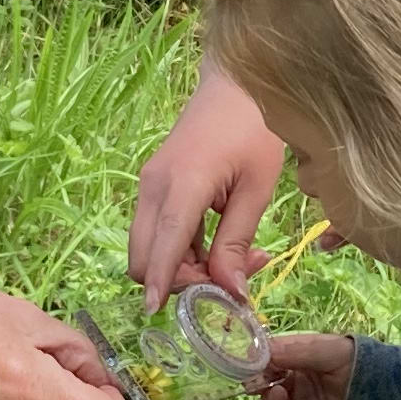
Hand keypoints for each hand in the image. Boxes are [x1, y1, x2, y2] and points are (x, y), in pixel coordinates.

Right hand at [129, 66, 286, 305]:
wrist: (234, 84)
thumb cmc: (254, 129)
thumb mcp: (257, 189)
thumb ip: (238, 242)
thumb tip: (231, 293)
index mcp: (182, 185)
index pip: (162, 248)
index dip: (161, 285)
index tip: (159, 315)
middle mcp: (154, 188)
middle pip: (144, 258)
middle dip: (181, 282)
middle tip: (231, 281)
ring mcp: (149, 186)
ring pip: (151, 249)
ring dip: (185, 267)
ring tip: (240, 260)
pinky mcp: (155, 187)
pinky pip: (159, 233)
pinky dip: (183, 250)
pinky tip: (222, 244)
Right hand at [254, 329, 354, 399]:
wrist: (388, 399)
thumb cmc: (361, 364)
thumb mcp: (330, 349)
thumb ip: (298, 350)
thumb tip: (262, 350)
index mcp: (301, 359)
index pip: (271, 359)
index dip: (259, 360)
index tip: (250, 361)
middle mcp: (298, 382)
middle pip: (265, 384)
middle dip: (258, 383)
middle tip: (258, 382)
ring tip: (279, 395)